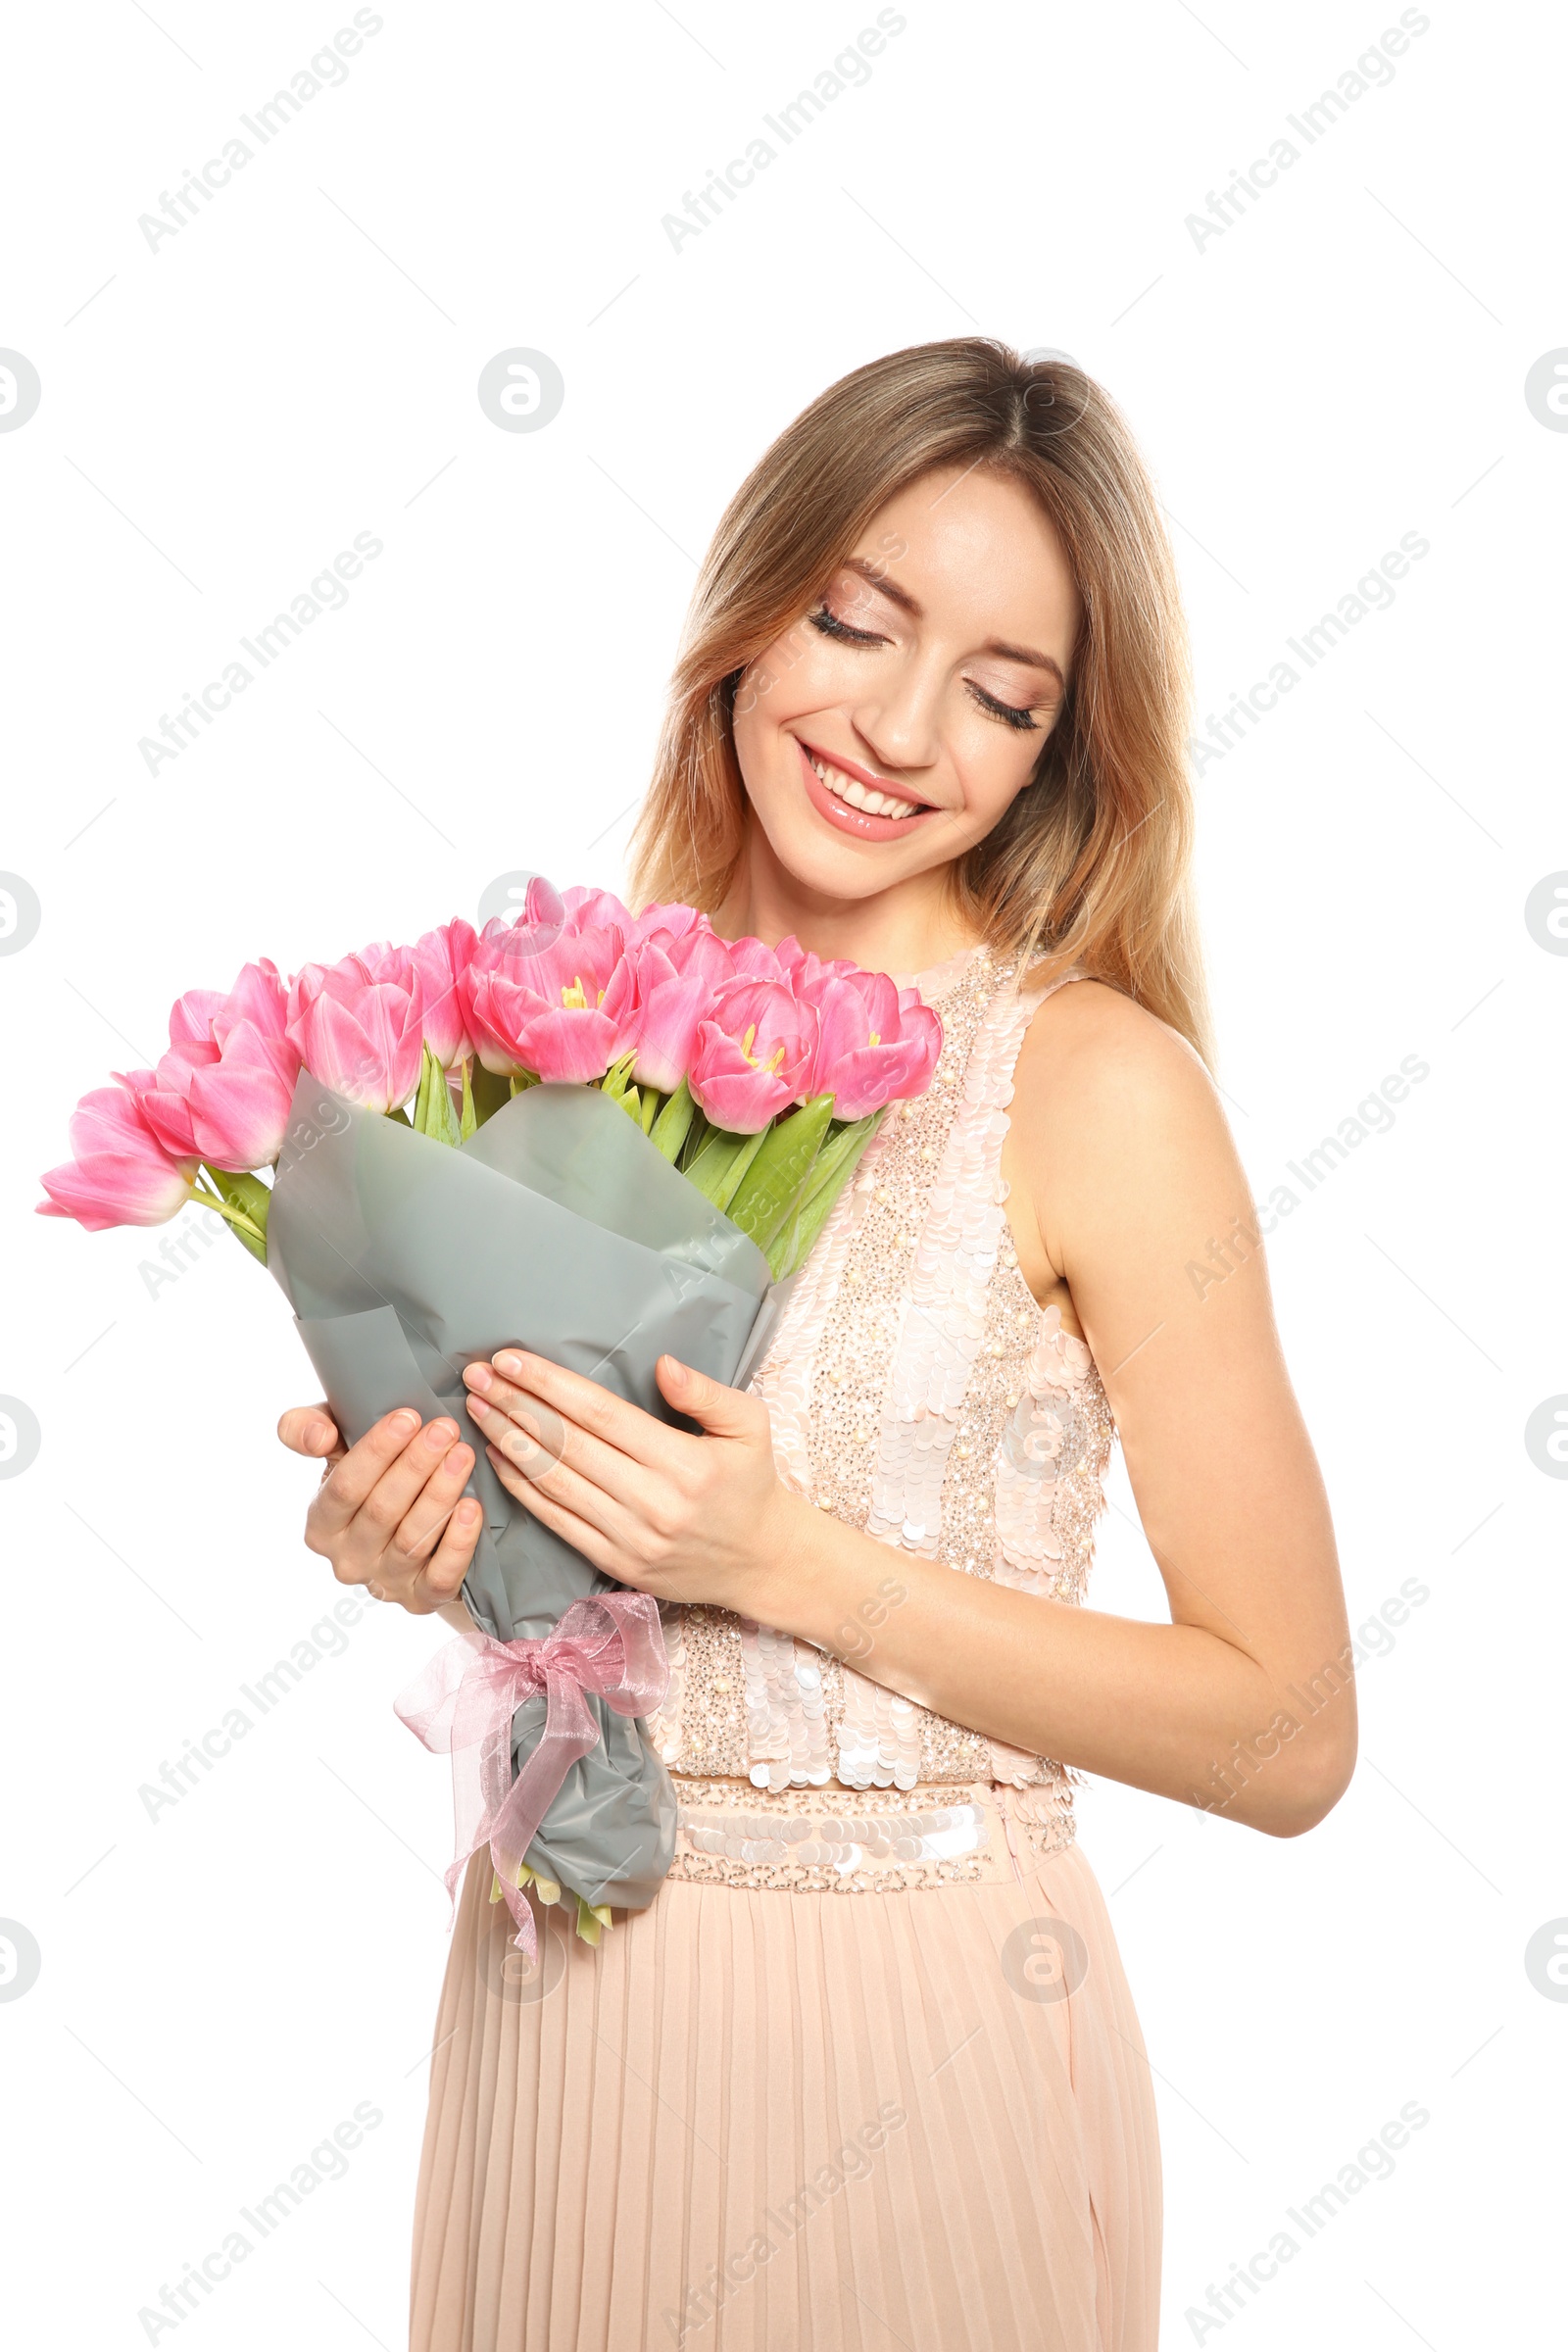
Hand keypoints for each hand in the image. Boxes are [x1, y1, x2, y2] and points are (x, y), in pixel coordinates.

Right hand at [276, 1402, 481, 1613]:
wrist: (408, 1526)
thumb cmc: (370, 1474)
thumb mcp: (334, 1446)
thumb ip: (308, 1429)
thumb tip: (318, 1436)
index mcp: (321, 1525)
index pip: (344, 1488)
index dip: (376, 1451)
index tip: (408, 1417)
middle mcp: (347, 1560)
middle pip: (382, 1511)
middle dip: (416, 1465)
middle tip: (446, 1429)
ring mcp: (384, 1583)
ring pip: (412, 1540)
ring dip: (440, 1494)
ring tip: (463, 1455)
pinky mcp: (421, 1599)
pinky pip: (440, 1577)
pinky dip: (458, 1543)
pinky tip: (472, 1507)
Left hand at [460, 1348, 807, 1614]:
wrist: (760, 1561)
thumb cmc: (751, 1483)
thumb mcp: (751, 1425)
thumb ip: (706, 1393)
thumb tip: (662, 1366)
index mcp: (683, 1463)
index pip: (600, 1415)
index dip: (551, 1385)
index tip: (511, 1360)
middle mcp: (653, 1502)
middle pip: (568, 1445)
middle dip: (515, 1406)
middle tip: (475, 1376)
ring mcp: (630, 1537)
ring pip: (555, 1483)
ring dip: (508, 1443)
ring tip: (477, 1409)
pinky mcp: (615, 1562)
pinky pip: (557, 1521)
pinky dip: (521, 1489)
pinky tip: (498, 1457)